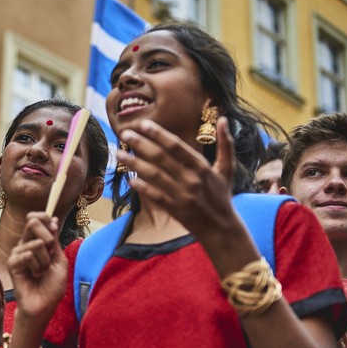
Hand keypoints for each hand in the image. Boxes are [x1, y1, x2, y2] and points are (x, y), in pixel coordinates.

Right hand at [8, 213, 67, 321]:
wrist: (43, 306)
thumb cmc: (52, 287)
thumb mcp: (60, 260)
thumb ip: (54, 240)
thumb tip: (53, 218)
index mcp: (37, 242)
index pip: (36, 218)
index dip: (45, 218)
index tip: (54, 227)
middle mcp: (25, 245)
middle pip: (32, 222)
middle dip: (48, 238)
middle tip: (50, 254)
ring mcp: (17, 253)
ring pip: (36, 243)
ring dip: (45, 261)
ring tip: (41, 272)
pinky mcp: (12, 263)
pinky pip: (28, 255)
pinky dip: (37, 267)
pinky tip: (34, 276)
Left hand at [117, 118, 238, 238]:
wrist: (221, 228)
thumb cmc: (221, 196)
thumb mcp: (227, 169)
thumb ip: (225, 144)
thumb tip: (222, 119)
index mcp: (202, 167)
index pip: (176, 146)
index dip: (159, 134)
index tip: (143, 124)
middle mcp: (191, 179)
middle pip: (161, 158)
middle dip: (141, 144)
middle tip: (125, 134)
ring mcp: (181, 194)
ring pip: (154, 175)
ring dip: (134, 163)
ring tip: (119, 154)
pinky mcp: (174, 209)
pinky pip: (155, 196)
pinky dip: (142, 187)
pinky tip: (129, 179)